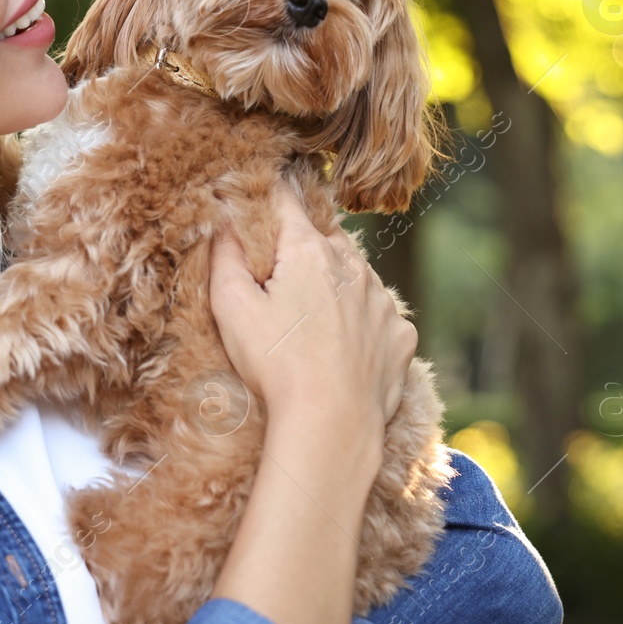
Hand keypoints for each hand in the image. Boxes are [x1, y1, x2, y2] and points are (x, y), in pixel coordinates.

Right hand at [208, 185, 414, 436]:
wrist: (332, 425)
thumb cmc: (276, 365)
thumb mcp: (231, 308)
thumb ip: (224, 256)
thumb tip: (222, 220)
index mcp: (310, 251)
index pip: (287, 202)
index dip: (268, 198)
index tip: (258, 201)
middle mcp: (354, 266)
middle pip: (324, 238)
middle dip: (301, 250)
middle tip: (277, 282)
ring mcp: (382, 301)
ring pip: (354, 275)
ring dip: (334, 285)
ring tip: (308, 322)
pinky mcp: (400, 335)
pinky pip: (378, 315)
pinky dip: (360, 322)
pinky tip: (338, 348)